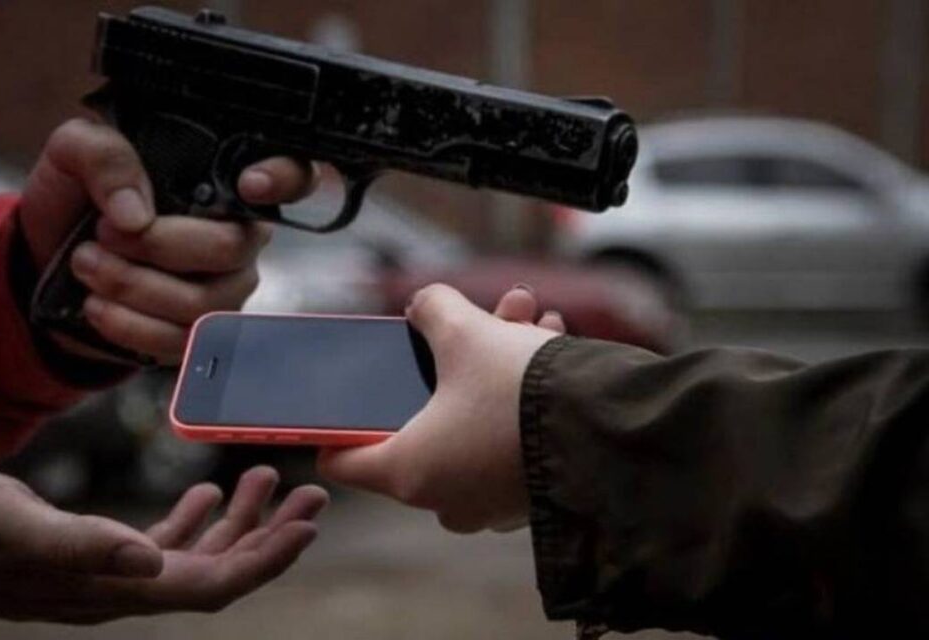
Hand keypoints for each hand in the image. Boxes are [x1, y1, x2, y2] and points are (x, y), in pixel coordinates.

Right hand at [0, 462, 326, 622]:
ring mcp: (111, 573)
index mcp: (112, 587)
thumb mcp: (16, 525)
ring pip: (196, 554)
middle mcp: (121, 586)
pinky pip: (162, 542)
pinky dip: (196, 518)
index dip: (265, 559)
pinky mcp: (96, 553)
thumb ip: (82, 544)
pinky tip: (212, 491)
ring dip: (240, 521)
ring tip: (272, 478)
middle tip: (313, 496)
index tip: (308, 525)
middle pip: (217, 571)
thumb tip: (151, 559)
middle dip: (271, 537)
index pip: (210, 585)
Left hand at [19, 118, 317, 362]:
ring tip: (87, 265)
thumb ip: (104, 158)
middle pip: (230, 248)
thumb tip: (136, 214)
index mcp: (223, 182)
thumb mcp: (74, 152)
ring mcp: (225, 290)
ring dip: (133, 286)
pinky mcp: (198, 336)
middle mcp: (239, 237)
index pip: (292, 176)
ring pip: (203, 303)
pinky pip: (181, 343)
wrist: (47, 258)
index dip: (286, 178)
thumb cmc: (76, 197)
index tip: (249, 184)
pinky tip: (97, 305)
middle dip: (157, 246)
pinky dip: (129, 326)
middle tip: (103, 234)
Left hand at [318, 284, 563, 533]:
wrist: (610, 429)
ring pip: (473, 422)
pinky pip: (509, 438)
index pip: (344, 457)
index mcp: (408, 471)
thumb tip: (425, 305)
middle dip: (446, 364)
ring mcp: (490, 504)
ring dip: (494, 366)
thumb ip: (431, 310)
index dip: (337, 423)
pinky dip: (520, 396)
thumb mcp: (465, 332)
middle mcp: (445, 499)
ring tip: (525, 316)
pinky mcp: (530, 496)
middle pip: (421, 422)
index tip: (342, 400)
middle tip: (468, 325)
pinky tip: (548, 342)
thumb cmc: (522, 391)